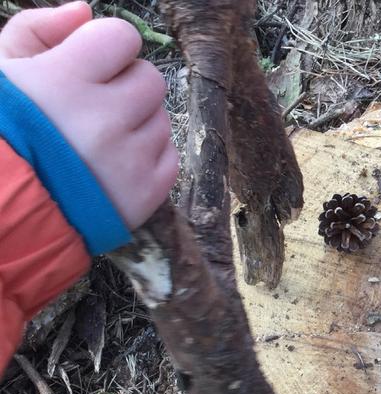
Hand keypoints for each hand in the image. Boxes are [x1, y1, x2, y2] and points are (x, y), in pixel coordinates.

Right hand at [0, 2, 176, 229]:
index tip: (89, 64)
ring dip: (136, 123)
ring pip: (161, 119)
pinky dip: (147, 157)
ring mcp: (129, 161)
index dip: (106, 47)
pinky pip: (170, 158)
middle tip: (91, 105)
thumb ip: (36, 31)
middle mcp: (104, 120)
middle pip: (149, 79)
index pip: (122, 37)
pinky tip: (113, 163)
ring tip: (97, 140)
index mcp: (64, 82)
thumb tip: (84, 11)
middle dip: (124, 86)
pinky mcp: (145, 195)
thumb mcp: (0, 72)